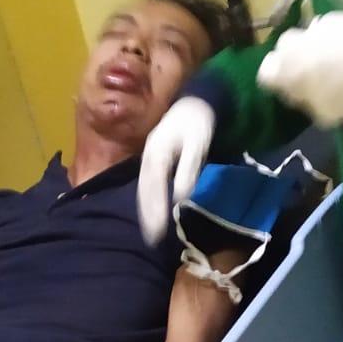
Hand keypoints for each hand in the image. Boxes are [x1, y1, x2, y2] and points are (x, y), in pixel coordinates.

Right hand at [136, 96, 216, 244]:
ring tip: (150, 232)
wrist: (194, 102)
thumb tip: (179, 199)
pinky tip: (153, 212)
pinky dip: (148, 200)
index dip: (154, 210)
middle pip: (144, 191)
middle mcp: (148, 157)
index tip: (157, 231)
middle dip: (147, 215)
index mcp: (157, 154)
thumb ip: (188, 170)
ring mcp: (148, 158)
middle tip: (151, 239)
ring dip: (145, 210)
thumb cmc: (198, 123)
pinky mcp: (153, 160)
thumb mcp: (197, 145)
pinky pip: (147, 184)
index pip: (153, 187)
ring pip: (144, 188)